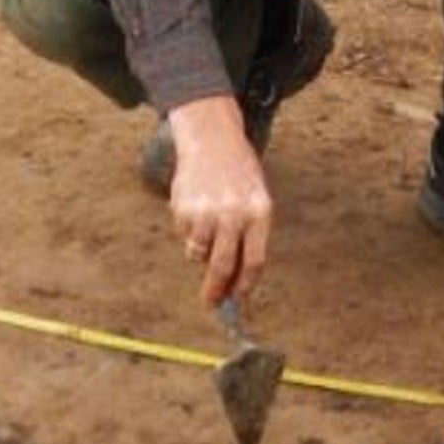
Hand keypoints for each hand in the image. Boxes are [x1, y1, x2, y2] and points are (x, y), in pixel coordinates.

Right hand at [165, 96, 272, 310]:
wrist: (211, 139)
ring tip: (205, 229)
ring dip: (199, 253)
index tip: (237, 300)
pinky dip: (188, 233)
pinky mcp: (183, 209)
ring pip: (198, 254)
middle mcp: (233, 214)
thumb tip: (234, 279)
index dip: (244, 285)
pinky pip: (184, 237)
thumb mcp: (255, 199)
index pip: (254, 261)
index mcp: (259, 212)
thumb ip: (248, 236)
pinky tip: (195, 210)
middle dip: (216, 290)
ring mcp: (206, 212)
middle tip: (210, 304)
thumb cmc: (238, 174)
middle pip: (224, 265)